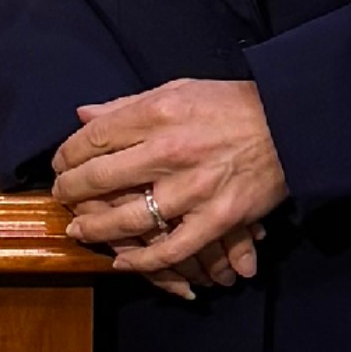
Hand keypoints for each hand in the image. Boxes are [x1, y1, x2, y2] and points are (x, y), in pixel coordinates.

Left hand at [51, 79, 285, 297]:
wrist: (289, 123)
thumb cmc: (229, 105)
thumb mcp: (177, 90)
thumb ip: (127, 106)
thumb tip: (83, 115)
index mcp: (158, 113)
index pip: (95, 136)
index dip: (68, 153)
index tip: (60, 164)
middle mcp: (170, 150)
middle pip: (101, 176)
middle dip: (71, 190)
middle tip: (61, 196)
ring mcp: (194, 188)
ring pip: (129, 217)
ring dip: (96, 228)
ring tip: (79, 230)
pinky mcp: (217, 217)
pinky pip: (171, 248)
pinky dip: (143, 260)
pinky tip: (122, 261)